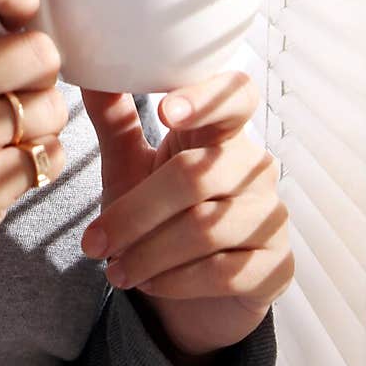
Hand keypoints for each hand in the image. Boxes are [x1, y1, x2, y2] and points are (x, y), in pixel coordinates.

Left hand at [79, 71, 293, 358]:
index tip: (166, 110)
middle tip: (92, 243)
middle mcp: (255, 168)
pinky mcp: (276, 266)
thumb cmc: (160, 215)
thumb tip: (89, 71)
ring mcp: (271, 216)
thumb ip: (115, 119)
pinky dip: (176, 281)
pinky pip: (225, 272)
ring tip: (114, 270)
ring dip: (148, 254)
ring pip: (206, 227)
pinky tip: (148, 285)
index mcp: (221, 132)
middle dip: (136, 213)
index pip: (235, 97)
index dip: (205, 98)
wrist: (192, 294)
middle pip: (197, 175)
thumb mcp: (131, 165)